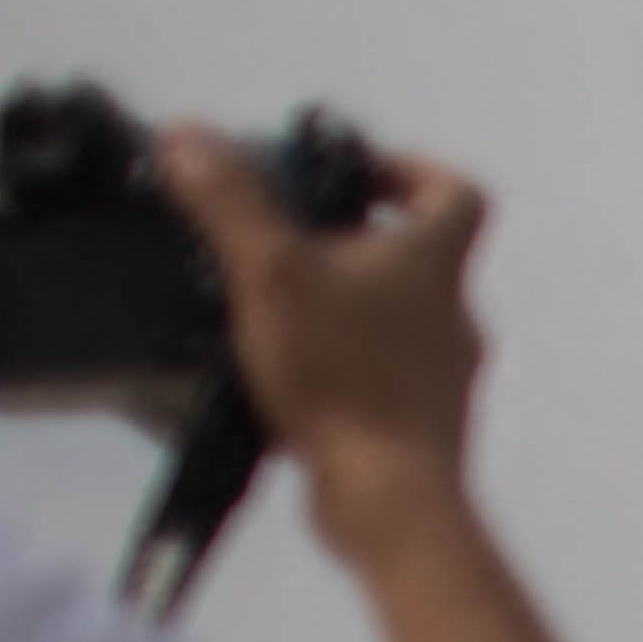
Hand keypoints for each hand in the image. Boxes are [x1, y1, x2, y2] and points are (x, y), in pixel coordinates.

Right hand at [159, 120, 489, 568]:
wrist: (388, 502)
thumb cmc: (348, 383)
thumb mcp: (272, 272)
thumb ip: (230, 202)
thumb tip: (189, 139)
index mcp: (435, 265)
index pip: (453, 193)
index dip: (409, 169)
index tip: (357, 171)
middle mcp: (452, 318)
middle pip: (415, 259)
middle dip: (351, 242)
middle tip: (286, 240)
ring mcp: (439, 379)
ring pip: (395, 323)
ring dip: (340, 309)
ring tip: (272, 308)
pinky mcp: (414, 430)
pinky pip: (378, 382)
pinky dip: (337, 371)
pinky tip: (283, 380)